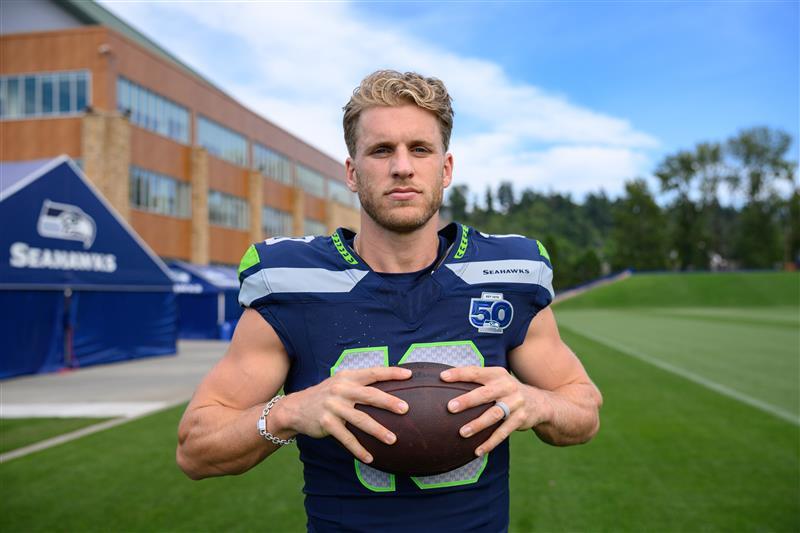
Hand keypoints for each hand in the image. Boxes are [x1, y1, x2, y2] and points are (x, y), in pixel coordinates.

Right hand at [277, 366, 410, 463]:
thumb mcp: (340, 383)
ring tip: (393, 439)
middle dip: (389, 402)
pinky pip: (346, 438)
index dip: (391, 373)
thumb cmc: (326, 396)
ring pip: (360, 419)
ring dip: (378, 430)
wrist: (295, 408)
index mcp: (347, 377)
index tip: (409, 375)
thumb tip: (388, 385)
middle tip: (406, 409)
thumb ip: (359, 383)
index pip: (373, 372)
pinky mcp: (326, 423)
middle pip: (369, 395)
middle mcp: (341, 389)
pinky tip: (370, 458)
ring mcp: (333, 406)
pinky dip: (358, 449)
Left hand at [440, 366, 550, 455]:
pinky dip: (490, 442)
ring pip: (494, 414)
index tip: (442, 377)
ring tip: (462, 433)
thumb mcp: (496, 380)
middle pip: (485, 393)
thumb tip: (444, 380)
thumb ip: (477, 379)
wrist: (540, 402)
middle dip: (467, 400)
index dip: (459, 373)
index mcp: (497, 374)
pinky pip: (503, 432)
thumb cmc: (506, 391)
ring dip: (478, 424)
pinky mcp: (520, 419)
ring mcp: (515, 403)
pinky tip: (477, 451)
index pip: (475, 372)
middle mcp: (507, 387)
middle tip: (450, 407)